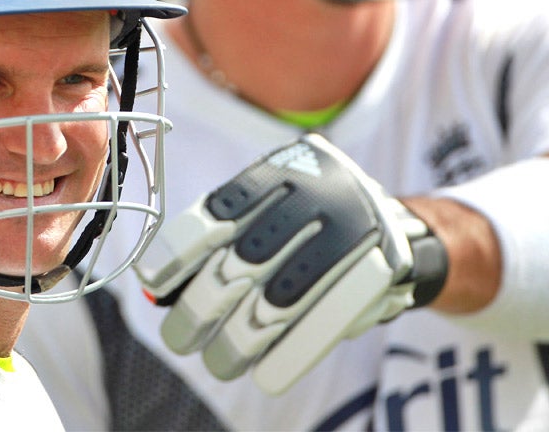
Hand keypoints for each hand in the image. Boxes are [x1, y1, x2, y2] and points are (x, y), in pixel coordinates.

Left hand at [136, 134, 447, 394]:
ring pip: (275, 304)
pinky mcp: (375, 273)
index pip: (214, 216)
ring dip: (236, 344)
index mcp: (278, 173)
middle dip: (199, 311)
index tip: (152, 284)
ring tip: (218, 363)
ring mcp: (347, 234)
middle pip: (238, 266)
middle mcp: (313, 198)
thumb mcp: (267, 211)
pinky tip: (265, 374)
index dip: (178, 254)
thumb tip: (157, 293)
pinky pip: (320, 326)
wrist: (396, 226)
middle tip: (177, 339)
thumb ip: (218, 241)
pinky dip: (287, 357)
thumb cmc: (305, 225)